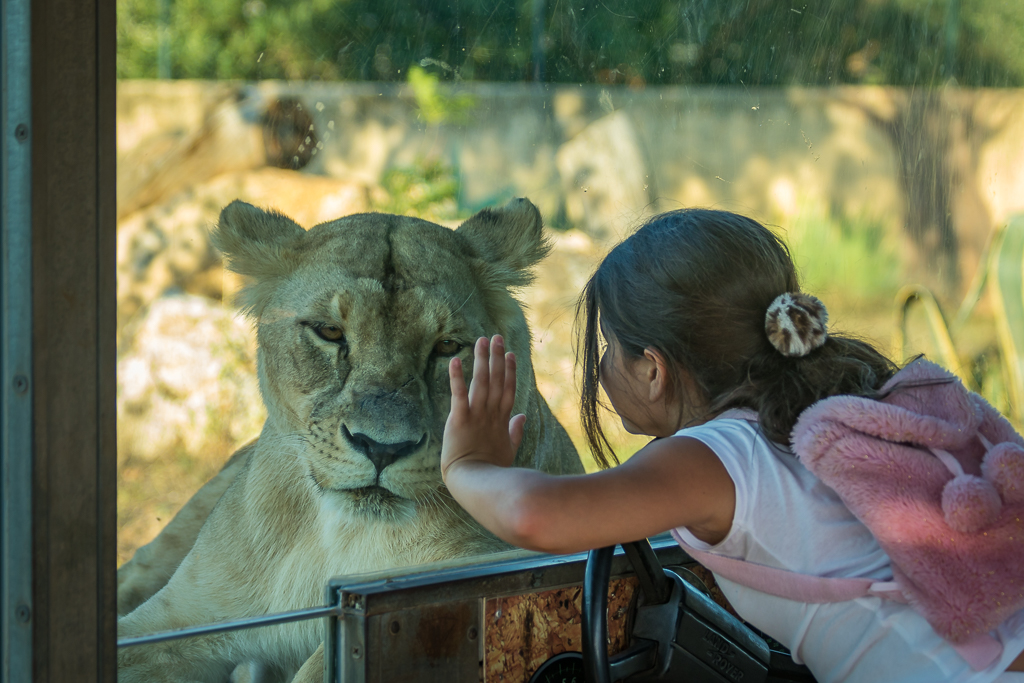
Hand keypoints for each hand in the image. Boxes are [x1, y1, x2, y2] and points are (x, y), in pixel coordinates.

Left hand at [442, 335, 526, 480]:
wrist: (474, 482)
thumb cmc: (490, 470)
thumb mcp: (508, 450)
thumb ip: (515, 431)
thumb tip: (522, 416)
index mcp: (502, 420)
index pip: (508, 390)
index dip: (510, 371)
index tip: (512, 354)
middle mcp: (491, 414)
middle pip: (496, 380)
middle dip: (497, 358)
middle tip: (496, 337)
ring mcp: (476, 415)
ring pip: (481, 382)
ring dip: (482, 360)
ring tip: (481, 341)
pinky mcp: (459, 419)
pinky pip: (458, 395)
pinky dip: (456, 377)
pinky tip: (455, 360)